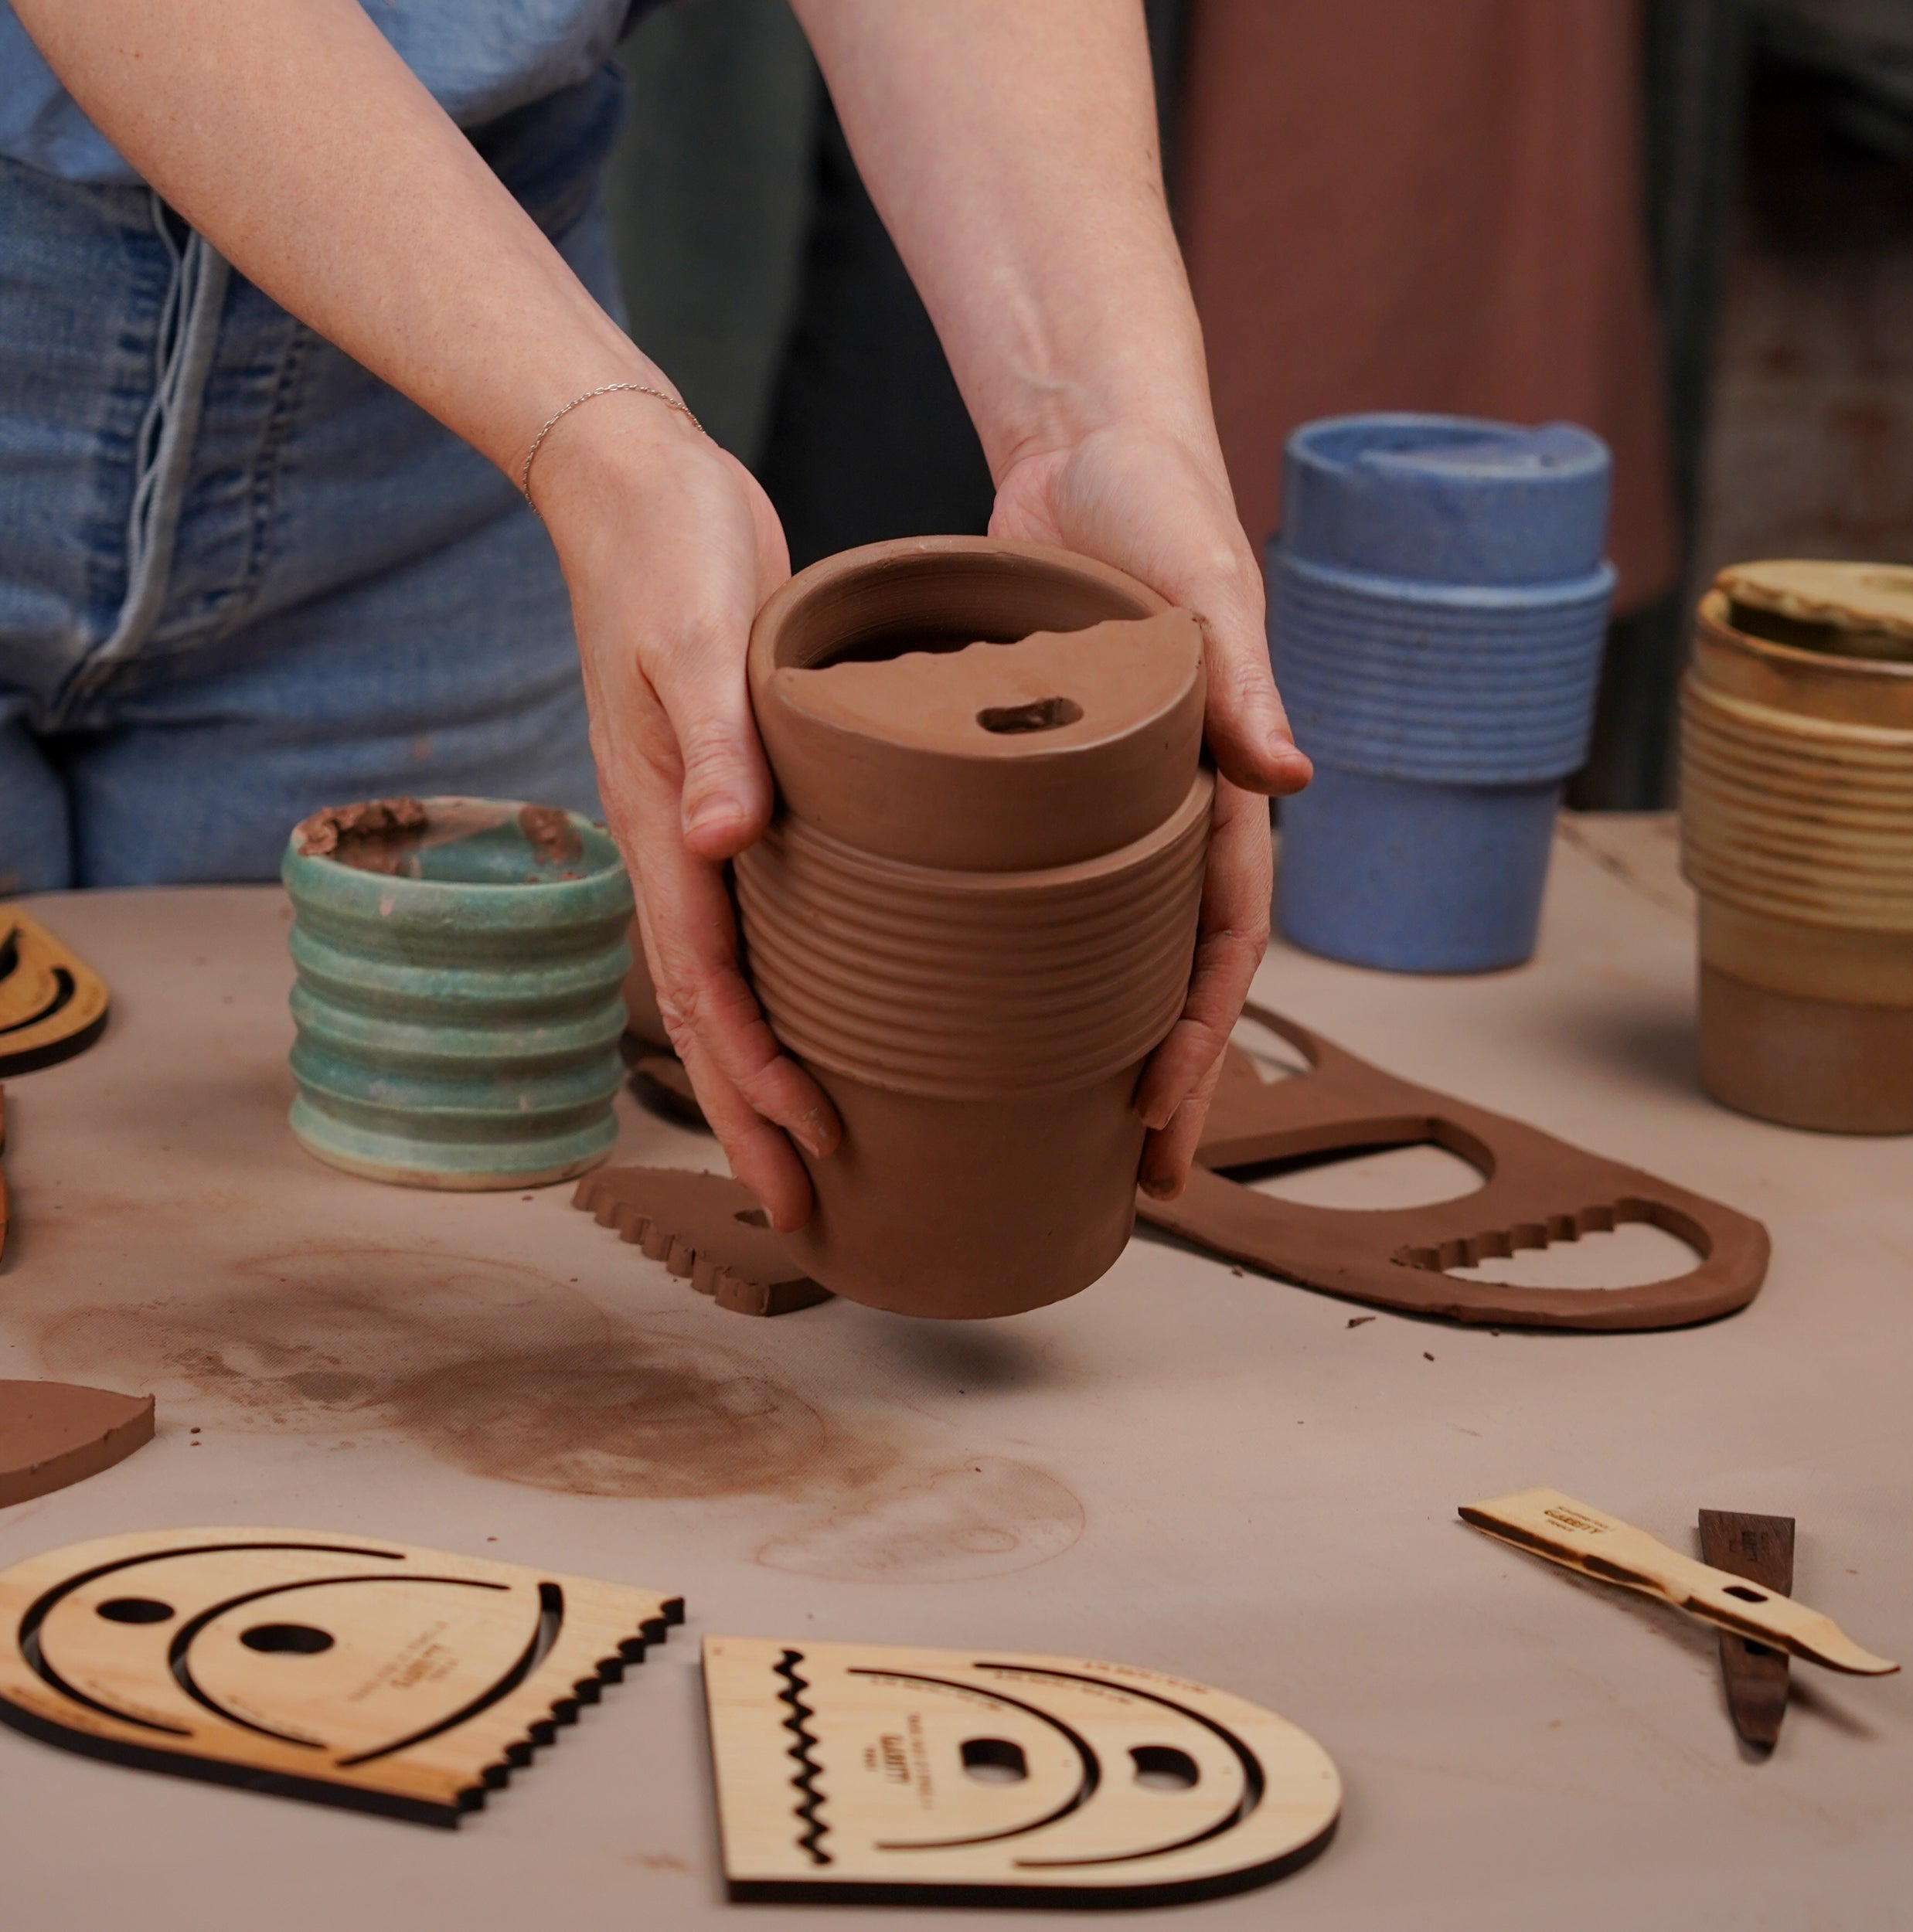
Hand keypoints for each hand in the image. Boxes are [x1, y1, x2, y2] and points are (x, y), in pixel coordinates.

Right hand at [533, 395, 837, 1230]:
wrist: (638, 484)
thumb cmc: (668, 550)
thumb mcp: (695, 634)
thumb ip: (710, 738)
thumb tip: (719, 842)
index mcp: (663, 823)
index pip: (710, 983)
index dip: (756, 1074)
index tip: (809, 1144)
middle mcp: (676, 844)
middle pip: (710, 1014)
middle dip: (751, 1116)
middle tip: (807, 1207)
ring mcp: (700, 827)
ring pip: (730, 981)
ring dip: (764, 1070)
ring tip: (816, 1147)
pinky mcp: (735, 795)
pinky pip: (755, 922)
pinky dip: (783, 988)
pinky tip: (831, 1012)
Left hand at [990, 419, 1313, 1196]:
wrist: (1092, 446)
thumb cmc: (1161, 508)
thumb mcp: (1208, 587)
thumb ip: (1243, 681)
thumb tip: (1294, 780)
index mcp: (1214, 786)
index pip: (1218, 938)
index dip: (1198, 1035)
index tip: (1163, 1115)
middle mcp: (1162, 811)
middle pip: (1167, 971)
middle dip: (1162, 1076)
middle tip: (1133, 1172)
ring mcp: (1099, 805)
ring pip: (1101, 948)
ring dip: (1092, 1038)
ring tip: (1055, 1127)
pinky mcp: (1034, 781)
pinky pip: (1033, 887)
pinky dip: (1017, 955)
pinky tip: (974, 1006)